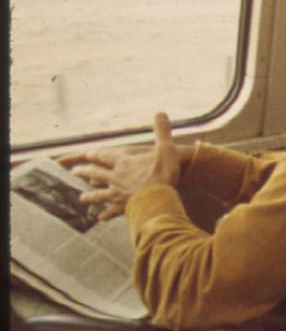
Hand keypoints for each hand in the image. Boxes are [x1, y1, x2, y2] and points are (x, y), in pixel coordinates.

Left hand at [59, 112, 183, 219]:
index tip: (88, 154)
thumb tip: (160, 112)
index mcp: (124, 163)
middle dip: (85, 171)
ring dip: (90, 194)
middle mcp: (116, 177)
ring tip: (82, 197)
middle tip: (75, 171)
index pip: (106, 156)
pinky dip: (105, 214)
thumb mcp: (165, 147)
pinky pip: (110, 210)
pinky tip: (99, 218)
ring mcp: (117, 193)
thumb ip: (161, 130)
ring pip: (98, 193)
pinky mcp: (121, 207)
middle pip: (96, 173)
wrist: (158, 198)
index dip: (97, 154)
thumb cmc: (162, 173)